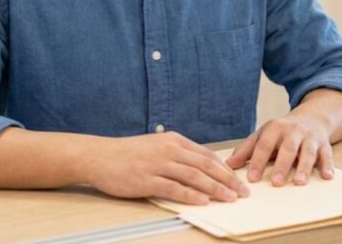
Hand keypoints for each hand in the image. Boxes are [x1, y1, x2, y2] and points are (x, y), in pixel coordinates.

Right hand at [83, 132, 249, 204]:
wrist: (99, 156)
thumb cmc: (128, 153)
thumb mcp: (157, 145)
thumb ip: (178, 154)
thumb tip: (202, 167)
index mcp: (174, 140)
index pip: (207, 155)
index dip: (226, 169)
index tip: (239, 179)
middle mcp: (169, 150)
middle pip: (206, 165)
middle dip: (228, 180)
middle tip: (242, 192)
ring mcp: (158, 165)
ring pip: (195, 177)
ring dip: (216, 188)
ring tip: (230, 198)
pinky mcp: (147, 180)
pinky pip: (174, 188)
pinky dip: (191, 195)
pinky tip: (204, 201)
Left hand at [225, 113, 334, 186]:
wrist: (312, 118)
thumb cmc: (282, 132)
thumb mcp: (263, 135)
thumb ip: (246, 150)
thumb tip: (228, 165)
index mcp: (275, 128)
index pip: (264, 145)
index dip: (258, 161)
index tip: (252, 179)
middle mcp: (293, 131)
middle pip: (287, 149)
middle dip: (282, 166)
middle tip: (275, 183)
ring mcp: (310, 138)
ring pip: (308, 152)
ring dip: (304, 167)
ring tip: (299, 182)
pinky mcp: (324, 144)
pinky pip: (327, 155)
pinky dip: (328, 165)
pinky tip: (327, 176)